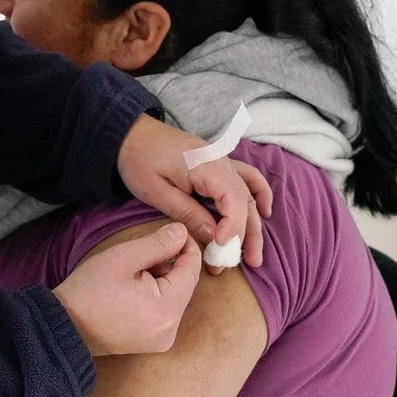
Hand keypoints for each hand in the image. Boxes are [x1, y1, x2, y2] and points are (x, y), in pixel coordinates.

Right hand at [54, 223, 201, 354]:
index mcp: (166, 309)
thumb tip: (182, 232)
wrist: (64, 325)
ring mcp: (162, 339)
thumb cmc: (89, 290)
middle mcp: (170, 329)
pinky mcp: (153, 343)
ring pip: (175, 298)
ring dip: (163, 280)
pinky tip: (134, 289)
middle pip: (185, 286)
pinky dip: (157, 296)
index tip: (175, 232)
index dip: (187, 247)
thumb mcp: (123, 257)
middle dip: (170, 265)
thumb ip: (157, 244)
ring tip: (133, 272)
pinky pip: (165, 312)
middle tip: (143, 254)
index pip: (191, 271)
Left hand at [116, 115, 273, 270]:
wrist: (132, 134)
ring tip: (255, 255)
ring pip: (248, 196)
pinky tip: (265, 213)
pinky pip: (247, 178)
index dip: (233, 227)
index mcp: (206, 166)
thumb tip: (213, 236)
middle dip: (247, 235)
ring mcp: (223, 161)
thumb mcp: (156, 191)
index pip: (233, 199)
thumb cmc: (139, 160)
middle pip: (244, 202)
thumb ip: (187, 212)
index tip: (222, 247)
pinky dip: (259, 194)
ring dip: (254, 225)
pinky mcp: (219, 164)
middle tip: (248, 263)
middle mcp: (222, 162)